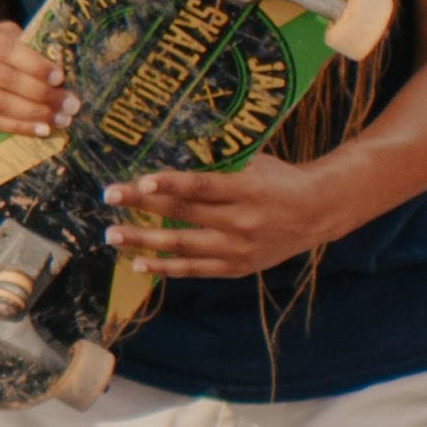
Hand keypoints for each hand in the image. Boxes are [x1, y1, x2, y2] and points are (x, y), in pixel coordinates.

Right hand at [0, 17, 60, 143]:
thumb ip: (19, 44)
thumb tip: (57, 61)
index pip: (5, 48)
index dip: (34, 64)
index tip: (60, 77)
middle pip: (4, 79)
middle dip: (42, 94)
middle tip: (69, 104)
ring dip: (34, 114)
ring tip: (60, 120)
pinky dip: (17, 127)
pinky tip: (39, 129)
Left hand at [111, 154, 350, 284]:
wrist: (318, 212)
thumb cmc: (278, 179)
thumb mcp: (254, 163)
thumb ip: (218, 165)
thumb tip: (170, 157)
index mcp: (248, 189)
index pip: (202, 186)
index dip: (169, 184)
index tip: (139, 182)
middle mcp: (242, 221)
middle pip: (184, 214)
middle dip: (142, 206)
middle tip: (109, 196)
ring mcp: (239, 248)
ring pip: (183, 245)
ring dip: (144, 240)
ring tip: (112, 234)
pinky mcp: (237, 267)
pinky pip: (195, 270)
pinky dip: (165, 267)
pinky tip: (137, 263)